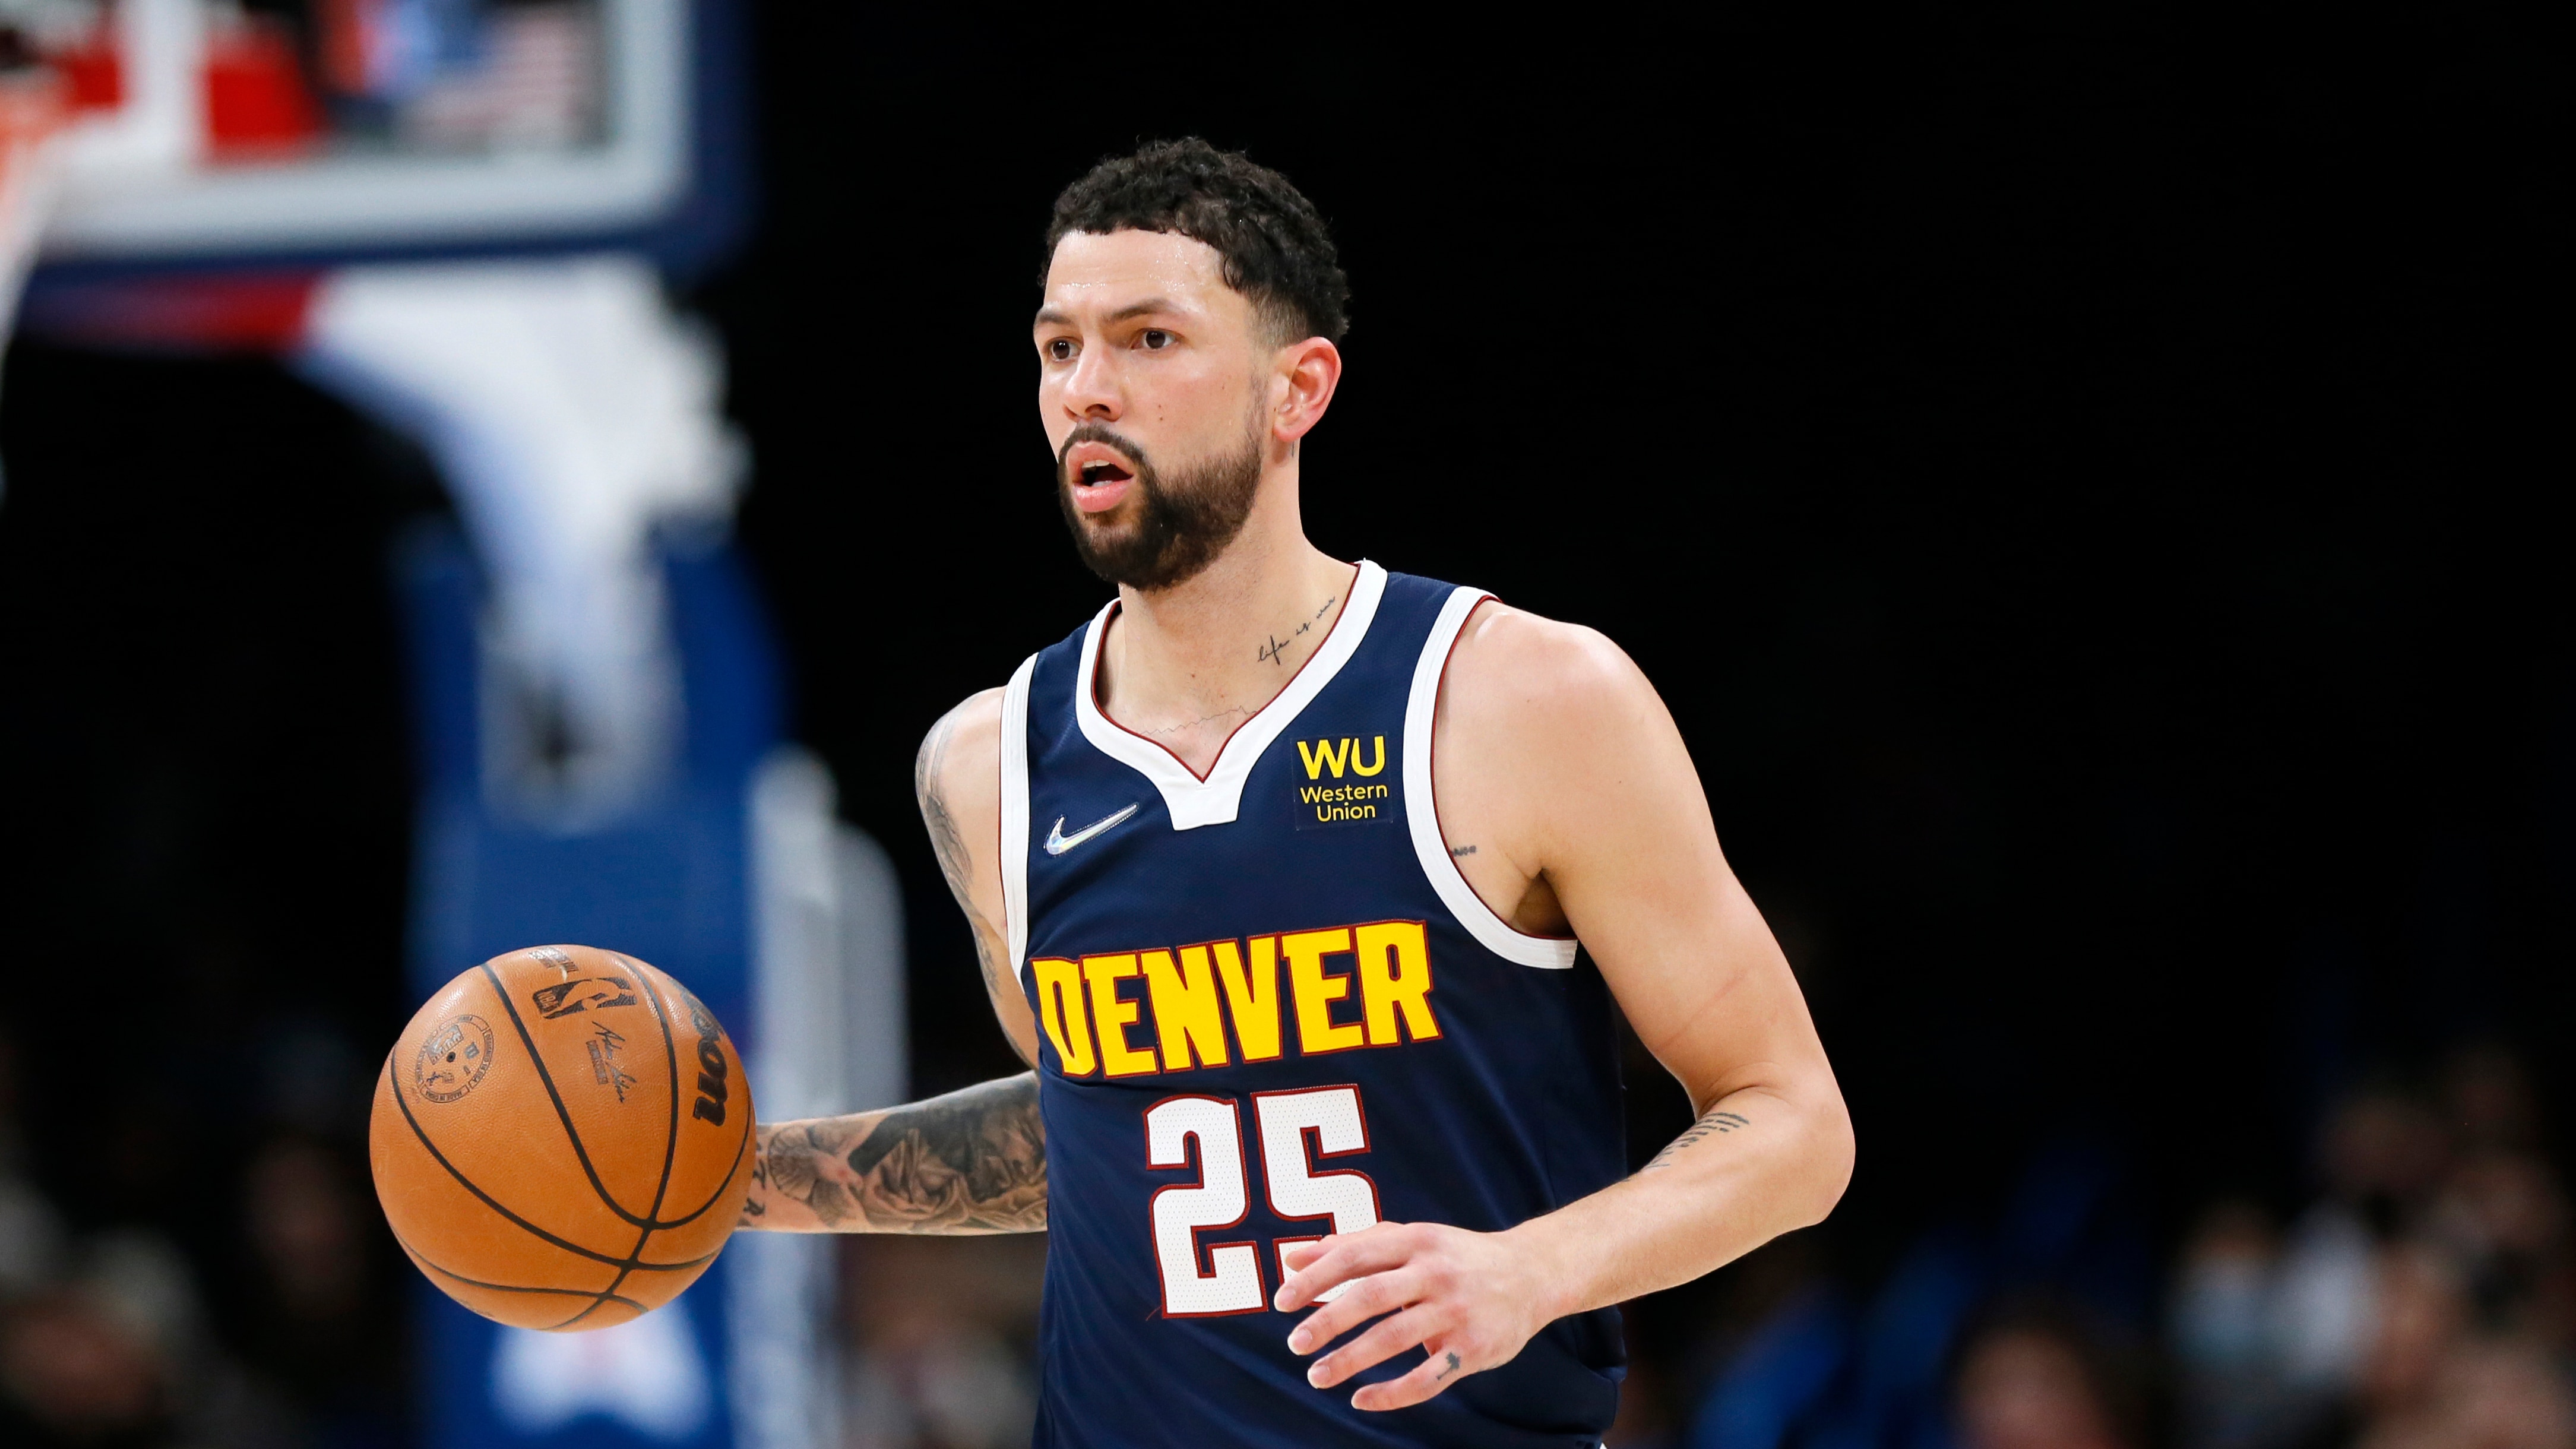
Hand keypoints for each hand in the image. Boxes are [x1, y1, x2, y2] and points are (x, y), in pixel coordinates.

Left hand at [1274, 1220, 1563, 1410]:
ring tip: (1318, 1375)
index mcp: (1416, 1240)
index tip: (1281, 1301)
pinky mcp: (1472, 1348)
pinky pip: (1426, 1379)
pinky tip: (1361, 1399)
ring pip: (1394, 1339)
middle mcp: (1436, 1273)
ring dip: (1350, 1360)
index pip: (1355, 1256)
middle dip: (1328, 1321)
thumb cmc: (1454, 1256)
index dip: (1315, 1279)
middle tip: (1295, 1344)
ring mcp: (1456, 1312)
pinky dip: (1391, 1394)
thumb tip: (1291, 1259)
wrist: (1531, 1274)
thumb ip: (1352, 1246)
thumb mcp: (1410, 1239)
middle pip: (1372, 1296)